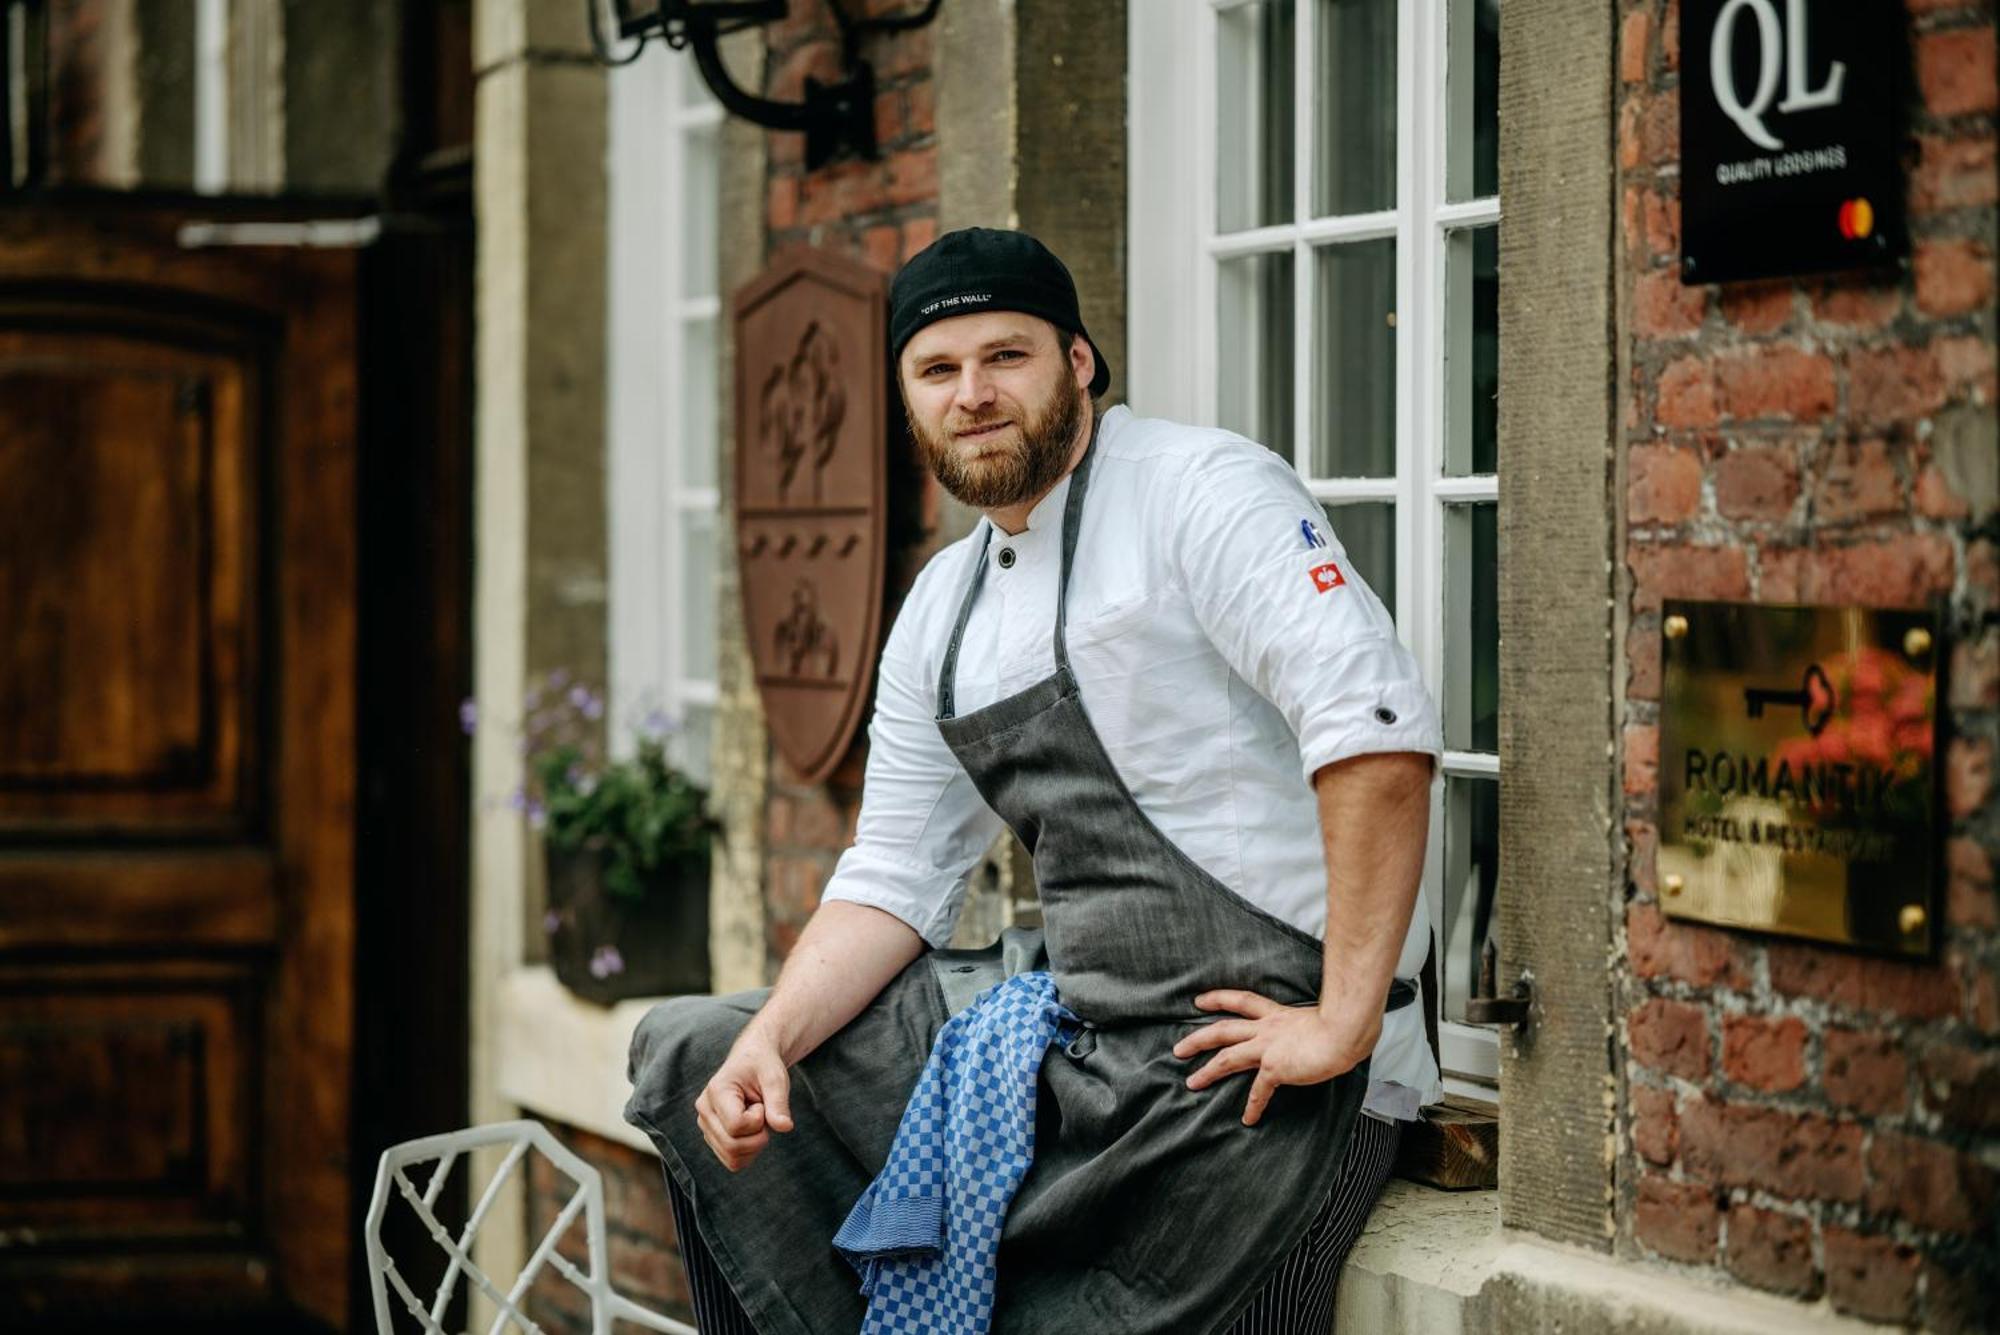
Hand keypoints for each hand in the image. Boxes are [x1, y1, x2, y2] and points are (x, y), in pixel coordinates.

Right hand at [694, 1030, 794, 1171]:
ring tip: (756, 1120)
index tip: (762, 1103)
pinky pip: (732, 1160)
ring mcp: (706, 1125)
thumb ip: (778, 1102)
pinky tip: (752, 1131)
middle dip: (759, 1137)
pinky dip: (749, 1152)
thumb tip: (785, 1127)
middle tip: (764, 1113)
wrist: (752, 1061)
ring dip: (754, 1145)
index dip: (758, 1120)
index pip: (736, 1125)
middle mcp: (705, 1110)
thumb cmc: (763, 1066)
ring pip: (732, 1158)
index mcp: (716, 1090)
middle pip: (732, 1146)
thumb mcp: (775, 1077)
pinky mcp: (712, 1136)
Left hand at [1173, 989, 1381, 1126]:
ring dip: (1207, 1071)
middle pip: (1223, 1029)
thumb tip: (1318, 1034)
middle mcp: (1267, 1028)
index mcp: (1276, 1015)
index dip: (1218, 999)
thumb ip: (1310, 1026)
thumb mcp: (1320, 1018)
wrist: (1345, 1032)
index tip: (1199, 1001)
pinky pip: (1258, 1091)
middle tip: (1178, 1049)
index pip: (1241, 1001)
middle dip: (1198, 1039)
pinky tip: (1248, 1119)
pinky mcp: (1275, 1068)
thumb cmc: (1343, 1024)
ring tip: (1191, 1083)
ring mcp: (1268, 1047)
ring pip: (1227, 1057)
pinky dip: (1252, 1106)